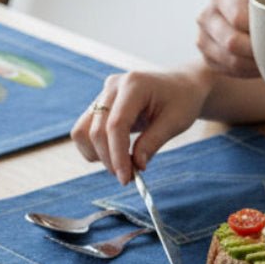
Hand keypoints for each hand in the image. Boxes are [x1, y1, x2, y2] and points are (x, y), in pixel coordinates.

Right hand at [71, 68, 211, 183]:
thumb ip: (152, 143)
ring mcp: (102, 95)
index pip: (116, 124)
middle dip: (108, 159)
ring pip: (82, 132)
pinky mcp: (97, 105)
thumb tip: (136, 166)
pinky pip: (83, 131)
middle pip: (96, 130)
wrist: (181, 85)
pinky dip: (94, 149)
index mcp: (134, 85)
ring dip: (97, 154)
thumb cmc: (182, 100)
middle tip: (126, 177)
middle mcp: (113, 87)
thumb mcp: (175, 122)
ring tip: (120, 163)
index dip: (117, 155)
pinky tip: (114, 153)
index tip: (125, 178)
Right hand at [195, 0, 264, 77]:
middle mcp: (206, 16)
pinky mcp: (206, 59)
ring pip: (230, 60)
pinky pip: (228, 71)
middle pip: (231, 42)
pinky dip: (247, 71)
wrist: (241, 17)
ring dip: (253, 64)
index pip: (238, 18)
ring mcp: (202, 39)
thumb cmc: (259, 3)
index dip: (258, 30)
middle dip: (257, 50)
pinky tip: (261, 66)